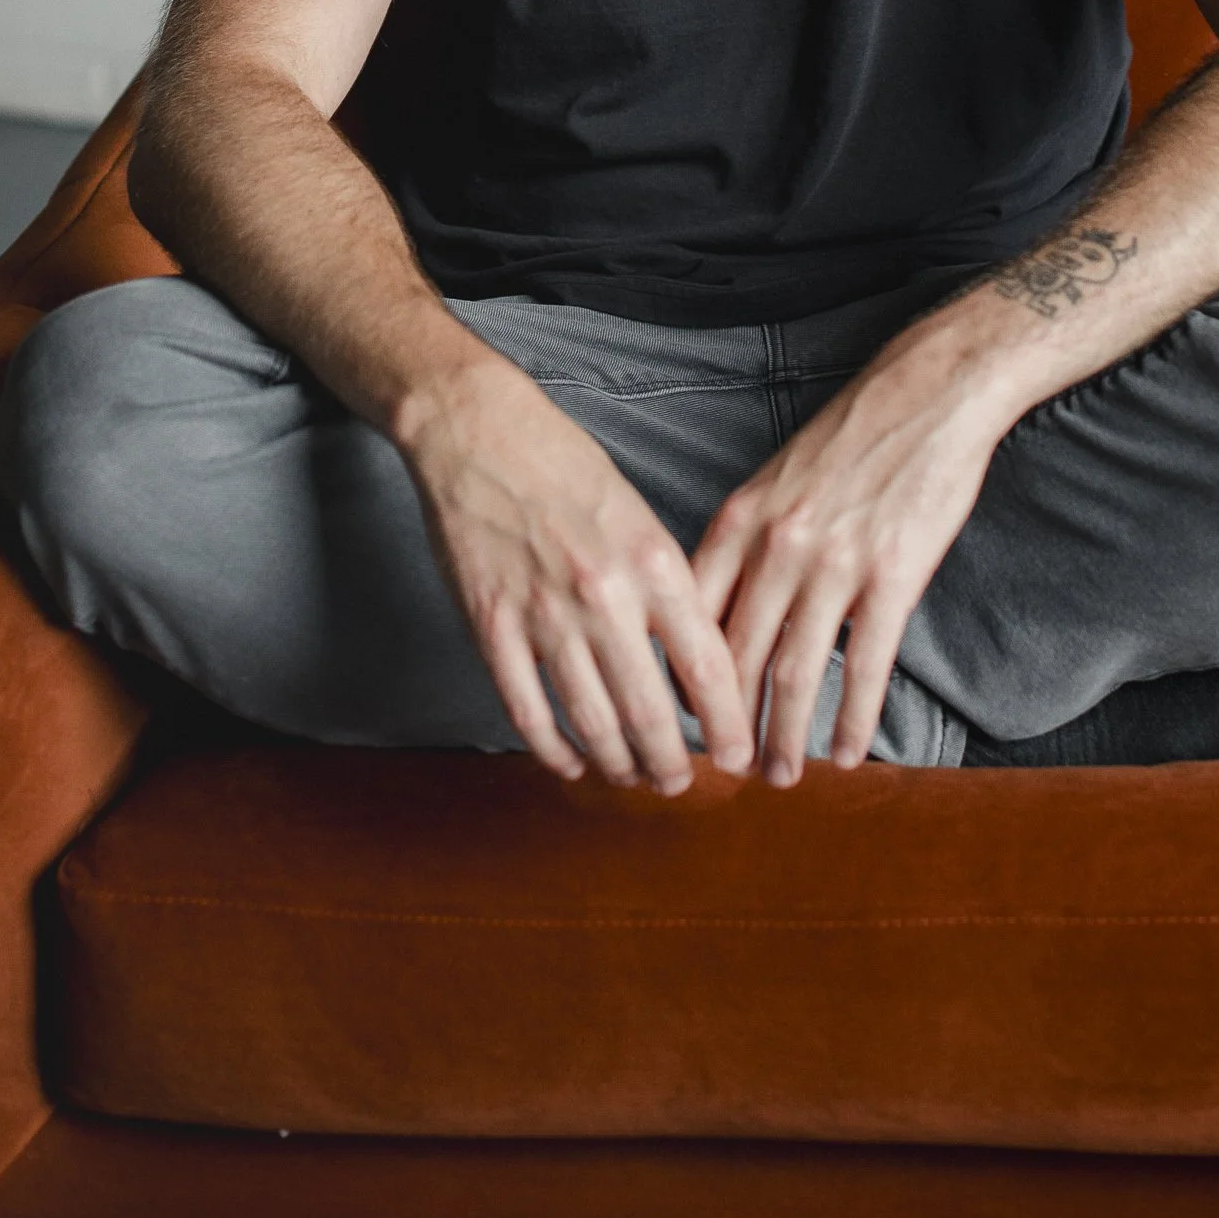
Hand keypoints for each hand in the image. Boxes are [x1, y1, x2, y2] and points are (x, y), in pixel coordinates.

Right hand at [398, 351, 754, 794]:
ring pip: (593, 723)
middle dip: (672, 764)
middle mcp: (605, 596)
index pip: (707, 668)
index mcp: (653, 562)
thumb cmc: (565, 467)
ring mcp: (545, 616)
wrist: (481, 433)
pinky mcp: (493, 628)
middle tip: (681, 784)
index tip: (736, 758)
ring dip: (619, 764)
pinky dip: (554, 749)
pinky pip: (529, 712)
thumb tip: (695, 664)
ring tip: (633, 778)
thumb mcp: (640, 517)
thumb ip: (667, 588)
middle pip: (650, 713)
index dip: (726, 726)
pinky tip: (570, 761)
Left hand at [689, 323, 1009, 784]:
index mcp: (742, 520)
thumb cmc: (852, 437)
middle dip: (726, 725)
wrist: (927, 392)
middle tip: (725, 771)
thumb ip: (747, 541)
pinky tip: (850, 753)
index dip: (680, 679)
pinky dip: (854, 719)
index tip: (676, 721)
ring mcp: (834, 563)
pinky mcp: (892, 576)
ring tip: (781, 776)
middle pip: (736, 657)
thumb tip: (720, 606)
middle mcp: (777, 545)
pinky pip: (865, 667)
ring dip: (784, 735)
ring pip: (794, 673)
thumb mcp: (776, 479)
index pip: (693, 617)